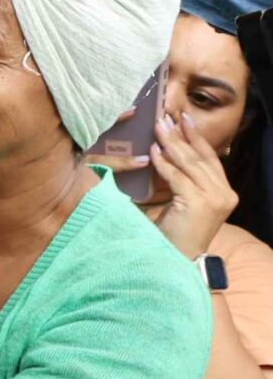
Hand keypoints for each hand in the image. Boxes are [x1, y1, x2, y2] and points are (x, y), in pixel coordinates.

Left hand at [149, 111, 236, 258]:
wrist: (175, 261)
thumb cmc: (175, 234)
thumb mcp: (184, 202)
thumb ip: (184, 181)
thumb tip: (168, 153)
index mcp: (224, 193)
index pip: (210, 159)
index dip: (197, 139)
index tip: (185, 119)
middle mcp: (225, 194)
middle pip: (201, 158)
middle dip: (182, 136)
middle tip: (167, 117)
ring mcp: (214, 198)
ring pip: (190, 164)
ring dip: (172, 144)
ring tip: (159, 127)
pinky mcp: (199, 203)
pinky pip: (177, 177)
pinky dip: (164, 163)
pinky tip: (154, 151)